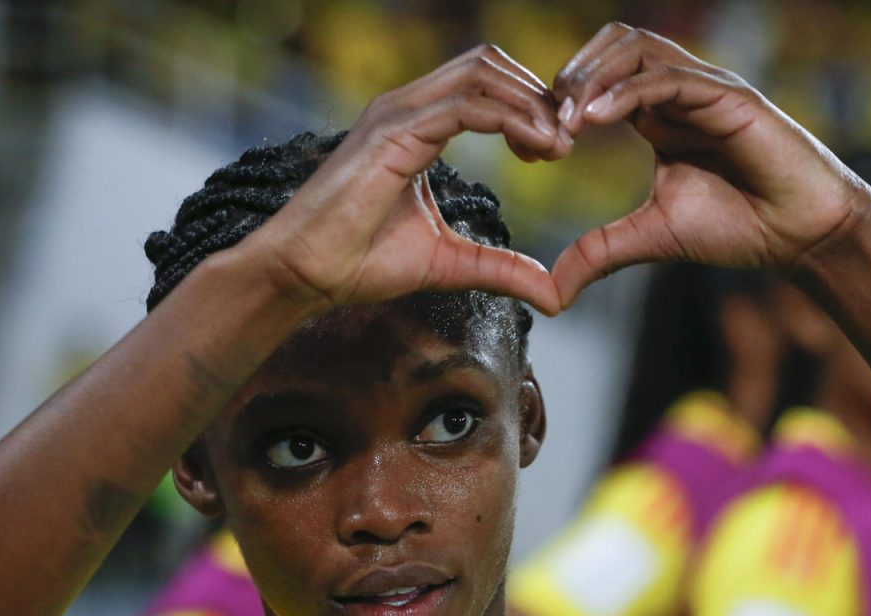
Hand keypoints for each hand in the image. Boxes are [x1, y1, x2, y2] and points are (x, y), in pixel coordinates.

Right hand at [246, 45, 569, 316]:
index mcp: (416, 124)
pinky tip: (538, 150)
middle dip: (537, 95)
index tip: (557, 149)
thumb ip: (501, 269)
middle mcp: (405, 106)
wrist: (305, 274)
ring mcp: (396, 113)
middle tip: (566, 142)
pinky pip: (467, 106)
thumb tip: (554, 297)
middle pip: (488, 63)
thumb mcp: (450, 264)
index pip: (484, 85)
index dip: (530, 106)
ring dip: (530, 103)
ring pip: (481, 74)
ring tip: (558, 146)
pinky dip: (511, 120)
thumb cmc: (359, 263)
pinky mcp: (394, 133)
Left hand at [550, 23, 866, 304]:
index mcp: (657, 113)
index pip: (597, 78)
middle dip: (569, 76)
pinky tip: (593, 121)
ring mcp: (703, 87)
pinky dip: (625, 92)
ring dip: (591, 77)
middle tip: (541, 126)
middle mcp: (678, 90)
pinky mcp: (728, 96)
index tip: (531, 148)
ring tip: (564, 121)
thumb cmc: (739, 227)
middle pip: (611, 44)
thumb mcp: (651, 238)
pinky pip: (667, 78)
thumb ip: (600, 252)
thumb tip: (552, 292)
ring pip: (635, 47)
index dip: (557, 103)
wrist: (801, 236)